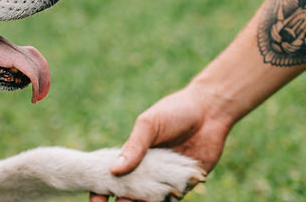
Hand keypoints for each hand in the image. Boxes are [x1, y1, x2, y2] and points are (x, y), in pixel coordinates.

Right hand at [89, 85, 233, 200]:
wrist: (210, 111)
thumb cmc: (175, 111)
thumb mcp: (149, 125)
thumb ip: (134, 147)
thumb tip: (114, 170)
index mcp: (133, 155)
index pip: (112, 177)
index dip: (101, 189)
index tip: (95, 200)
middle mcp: (147, 170)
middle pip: (127, 193)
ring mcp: (165, 180)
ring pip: (147, 201)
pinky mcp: (184, 185)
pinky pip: (170, 201)